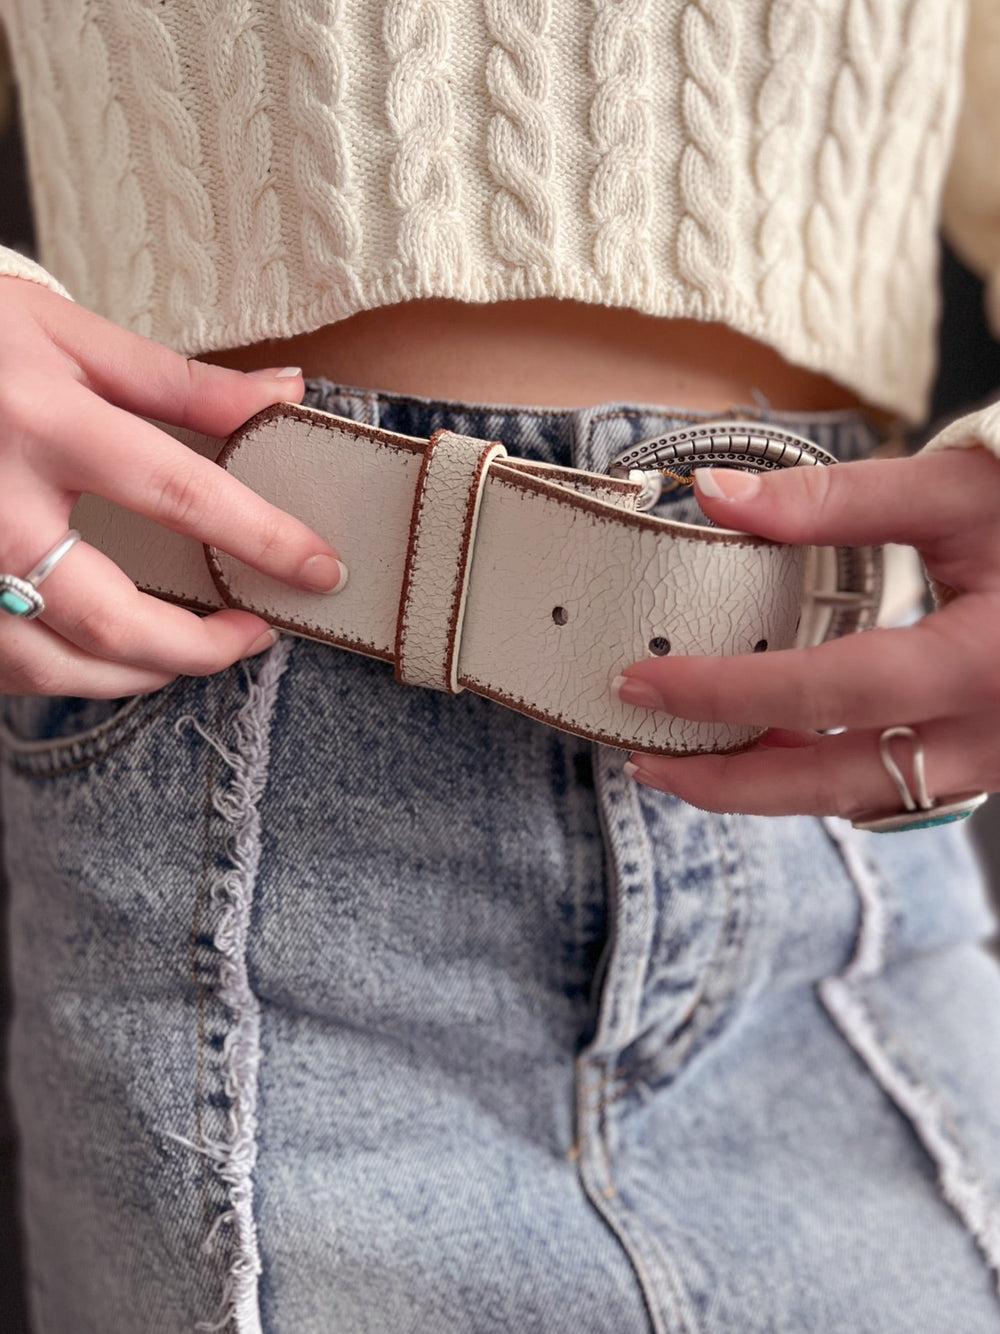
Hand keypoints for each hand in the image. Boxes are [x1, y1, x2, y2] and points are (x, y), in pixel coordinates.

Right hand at [0, 276, 346, 697]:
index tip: (320, 569)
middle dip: (199, 649)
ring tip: (194, 652)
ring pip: (55, 665)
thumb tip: (282, 397)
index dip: (263, 539)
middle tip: (256, 636)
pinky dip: (73, 675)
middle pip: (111, 618)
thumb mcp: (68, 337)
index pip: (179, 494)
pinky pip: (11, 667)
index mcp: (42, 423)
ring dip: (140, 676)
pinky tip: (113, 658)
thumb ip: (179, 382)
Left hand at [614, 445, 999, 818]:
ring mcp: (993, 760)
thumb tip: (715, 498)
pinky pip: (888, 786)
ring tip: (688, 753)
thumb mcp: (956, 491)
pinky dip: (817, 772)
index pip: (825, 693)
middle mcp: (990, 735)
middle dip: (726, 782)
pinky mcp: (987, 759)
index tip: (641, 683)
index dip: (724, 692)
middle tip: (643, 759)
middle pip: (832, 784)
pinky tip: (770, 742)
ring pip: (858, 797)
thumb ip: (836, 499)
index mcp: (981, 663)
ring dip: (768, 785)